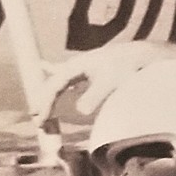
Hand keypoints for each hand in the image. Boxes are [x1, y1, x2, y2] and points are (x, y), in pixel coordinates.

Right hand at [36, 42, 166, 123]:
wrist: (137, 55)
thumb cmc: (125, 67)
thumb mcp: (110, 83)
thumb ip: (95, 96)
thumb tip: (81, 110)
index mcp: (76, 66)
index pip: (54, 86)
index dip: (46, 103)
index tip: (43, 119)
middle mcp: (74, 65)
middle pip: (52, 84)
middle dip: (43, 102)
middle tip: (37, 120)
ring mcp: (80, 67)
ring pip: (56, 81)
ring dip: (47, 96)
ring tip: (39, 109)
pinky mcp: (87, 71)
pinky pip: (65, 77)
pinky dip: (55, 79)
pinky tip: (44, 68)